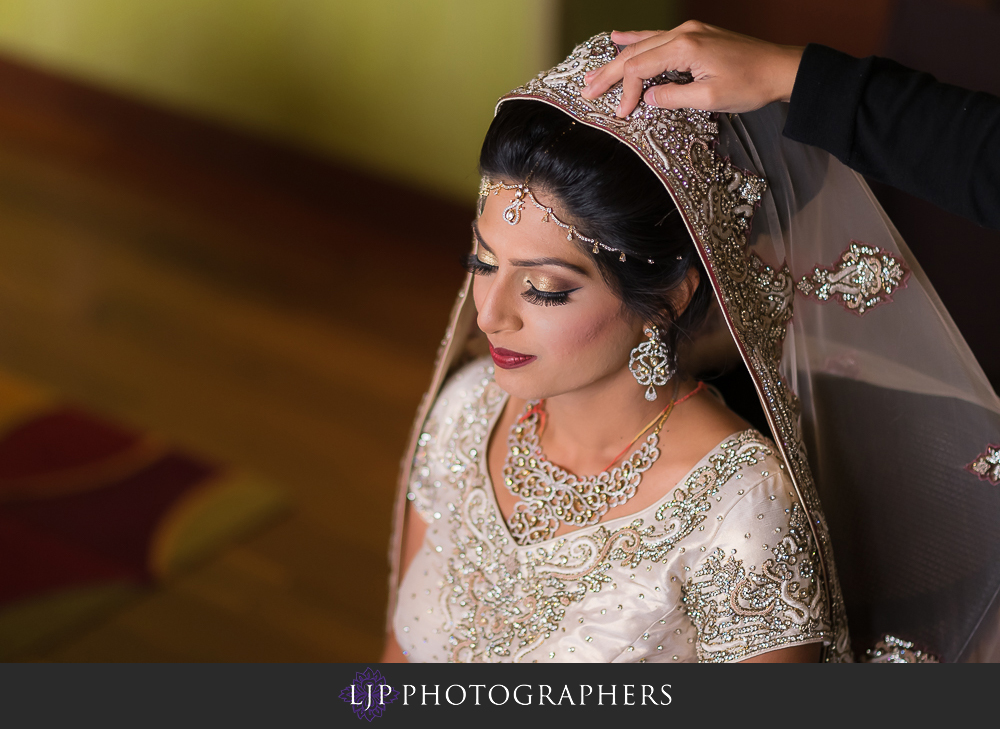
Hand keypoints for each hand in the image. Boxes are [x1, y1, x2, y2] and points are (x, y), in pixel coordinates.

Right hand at [581, 21, 803, 116]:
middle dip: (610, 74)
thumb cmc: (749, 84)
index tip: (621, 114)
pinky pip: (657, 37)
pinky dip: (636, 40)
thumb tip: (648, 99)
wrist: (779, 68)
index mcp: (684, 47)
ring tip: (595, 73)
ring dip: (618, 59)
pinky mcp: (695, 36)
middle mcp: (683, 33)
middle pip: (635, 53)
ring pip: (643, 44)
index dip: (627, 92)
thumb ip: (673, 97)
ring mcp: (689, 31)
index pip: (641, 68)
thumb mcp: (709, 99)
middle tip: (587, 91)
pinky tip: (619, 37)